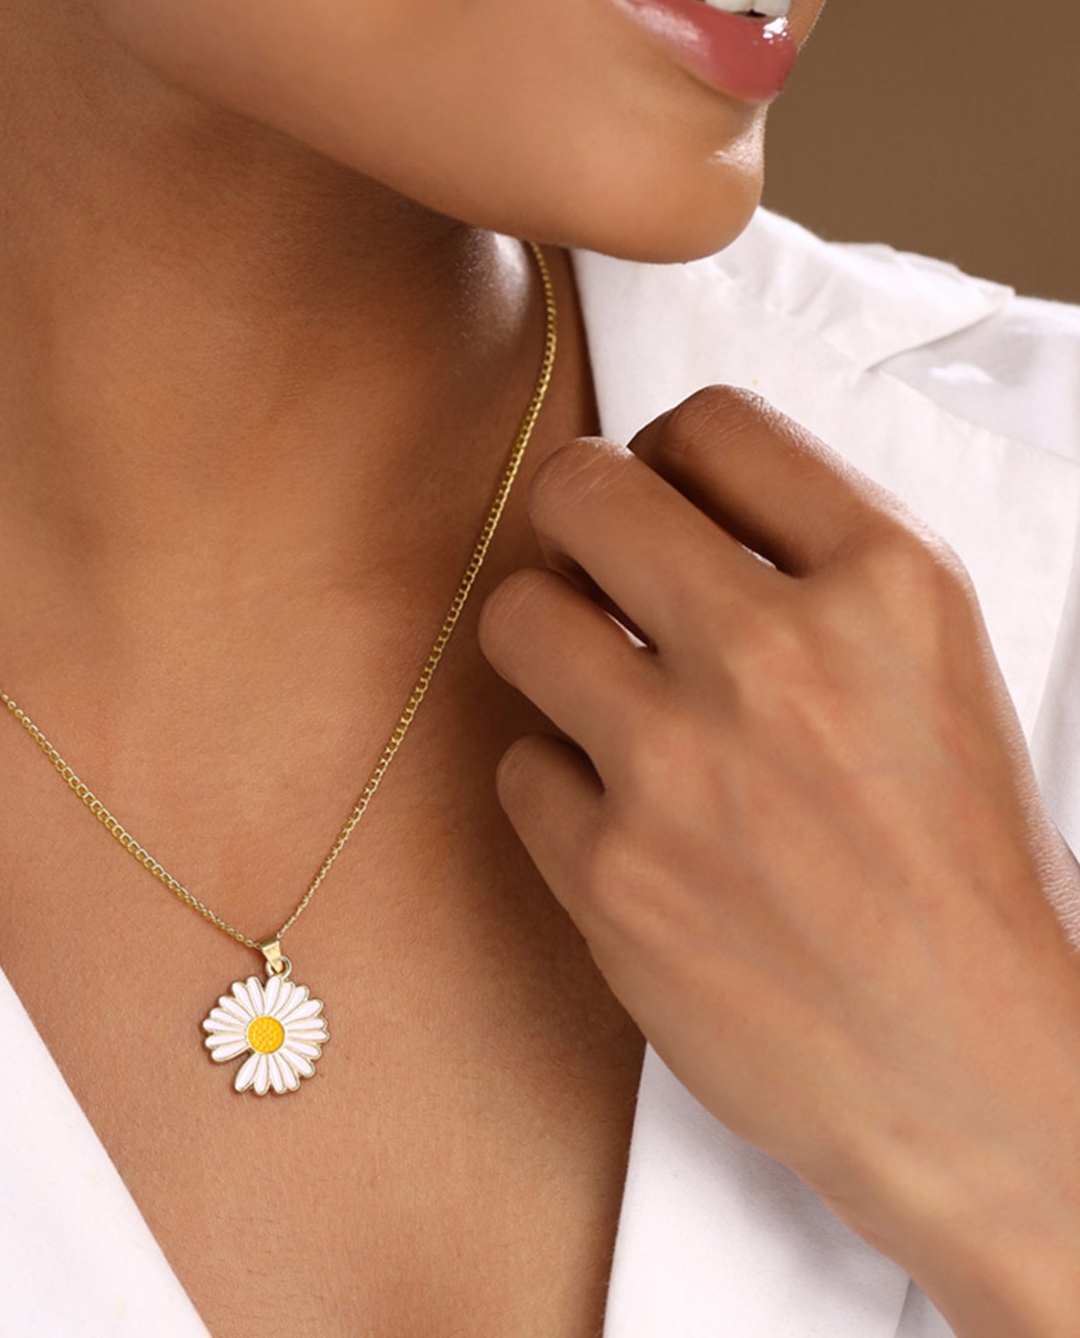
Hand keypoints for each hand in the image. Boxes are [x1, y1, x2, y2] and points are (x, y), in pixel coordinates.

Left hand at [478, 386, 1079, 1333]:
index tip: (666, 495)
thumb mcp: (940, 664)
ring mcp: (682, 766)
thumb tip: (677, 487)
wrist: (980, 1074)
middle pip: (580, 489)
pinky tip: (625, 815)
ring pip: (515, 614)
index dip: (669, 454)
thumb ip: (817, 559)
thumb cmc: (964, 871)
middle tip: (595, 564)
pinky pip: (516, 761)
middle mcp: (778, 656)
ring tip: (598, 686)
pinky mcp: (613, 873)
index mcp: (885, 586)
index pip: (709, 423)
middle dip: (577, 516)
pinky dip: (558, 784)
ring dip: (548, 641)